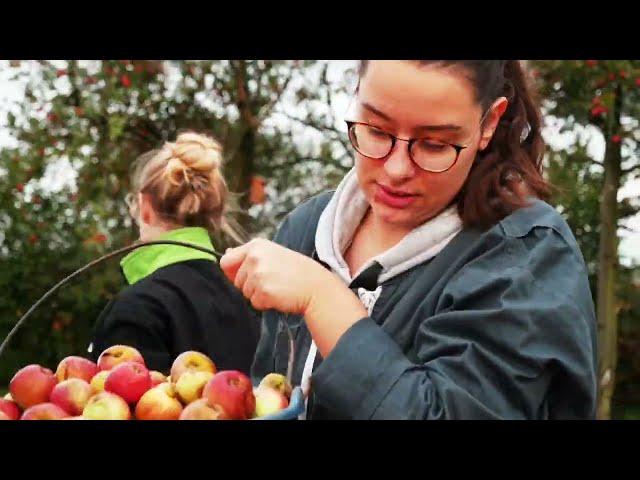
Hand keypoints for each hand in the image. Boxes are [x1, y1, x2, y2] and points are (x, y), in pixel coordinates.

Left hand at [221, 238, 368, 357]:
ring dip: (258, 295)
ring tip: (278, 288)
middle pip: (236, 280)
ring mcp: (258, 274)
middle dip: (250, 286)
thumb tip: (225, 254)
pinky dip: (265, 304)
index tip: (249, 276)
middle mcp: (254, 257)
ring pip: (245, 293)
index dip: (234, 273)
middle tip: (273, 282)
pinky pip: (254, 303)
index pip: (227, 261)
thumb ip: (249, 256)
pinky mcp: (262, 291)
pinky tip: (280, 296)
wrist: (316, 286)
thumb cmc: (297, 272)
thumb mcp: (273, 255)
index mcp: (256, 245)